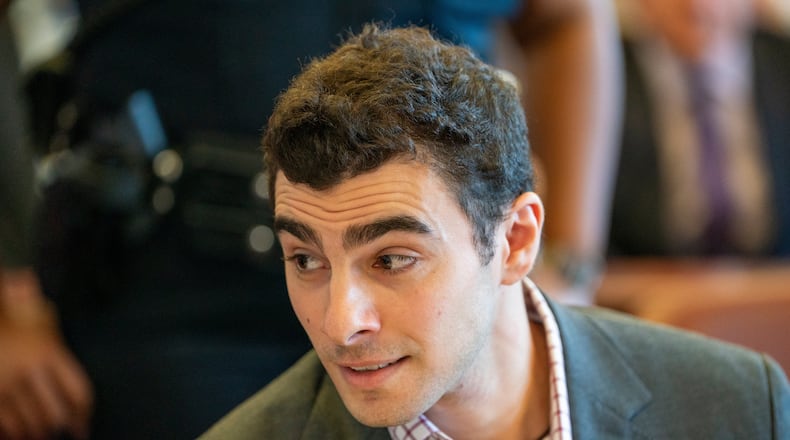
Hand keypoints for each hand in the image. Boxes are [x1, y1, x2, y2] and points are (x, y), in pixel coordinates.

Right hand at [0, 271, 92, 439]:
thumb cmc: (14, 322)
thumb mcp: (42, 320)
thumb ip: (63, 348)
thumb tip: (82, 375)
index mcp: (50, 353)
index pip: (79, 391)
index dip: (84, 414)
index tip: (83, 426)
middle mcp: (30, 371)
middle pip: (57, 413)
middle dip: (61, 427)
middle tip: (62, 432)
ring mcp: (6, 384)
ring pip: (31, 424)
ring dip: (38, 434)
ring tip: (41, 435)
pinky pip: (6, 425)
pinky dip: (14, 434)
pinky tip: (17, 434)